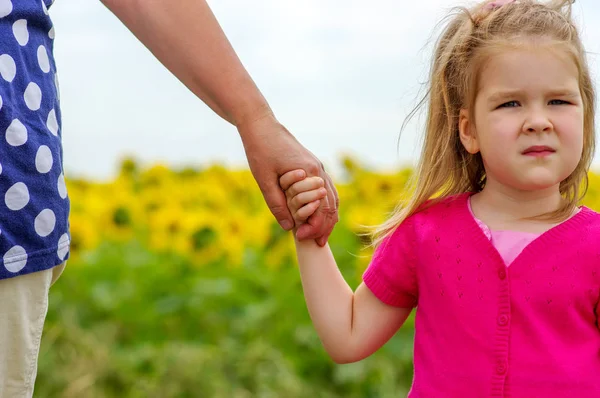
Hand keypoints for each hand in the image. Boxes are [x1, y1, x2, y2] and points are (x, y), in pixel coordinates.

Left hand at [238, 112, 338, 245]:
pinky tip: (320, 217)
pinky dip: (327, 206)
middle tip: (317, 244)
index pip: (321, 208)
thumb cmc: (261, 151)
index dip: (313, 227)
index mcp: (309, 173)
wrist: (262, 127)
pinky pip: (327, 191)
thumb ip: (277, 204)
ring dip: (328, 218)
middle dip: (325, 227)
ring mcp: (319, 169)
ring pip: (333, 199)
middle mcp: (319, 171)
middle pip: (331, 206)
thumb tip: (289, 228)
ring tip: (321, 236)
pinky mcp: (314, 168)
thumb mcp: (264, 180)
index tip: (301, 238)